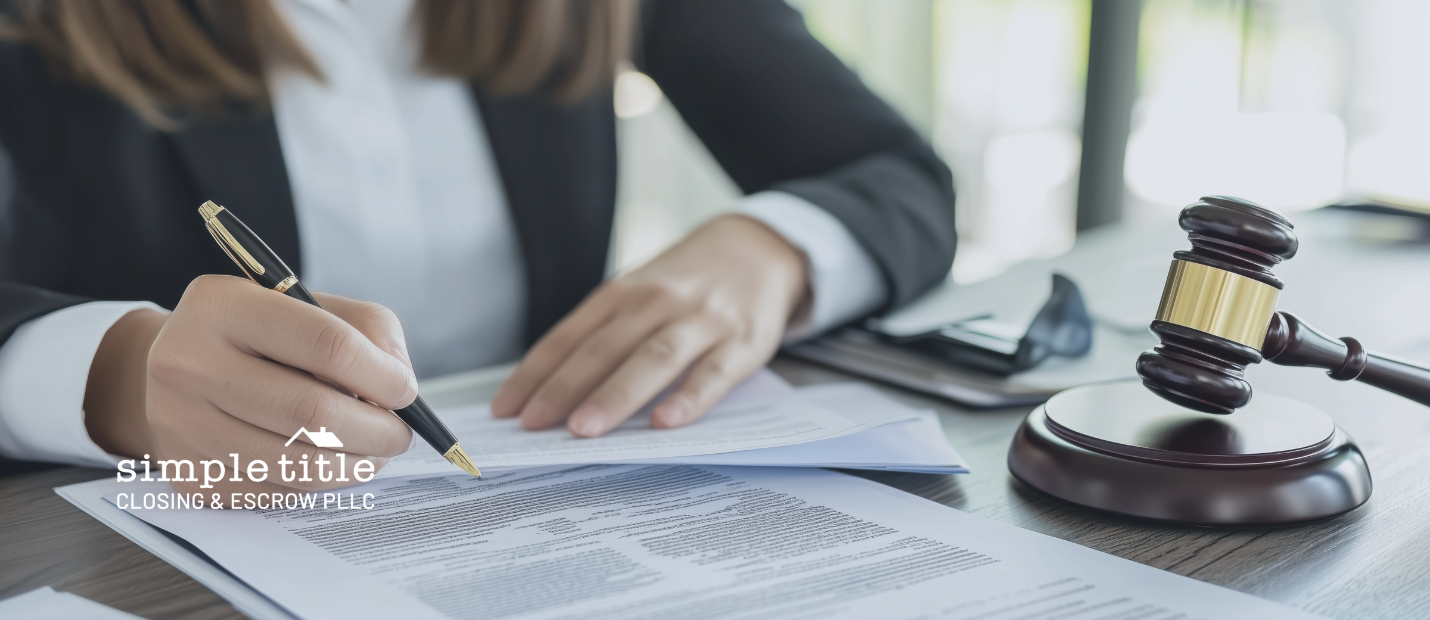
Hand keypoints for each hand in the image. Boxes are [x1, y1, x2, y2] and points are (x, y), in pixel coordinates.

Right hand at [84, 276, 416, 495]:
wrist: (173, 371)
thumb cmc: (258, 336)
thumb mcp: (308, 305)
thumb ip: (366, 330)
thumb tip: (400, 386)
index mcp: (223, 307)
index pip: (325, 343)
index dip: (380, 374)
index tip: (405, 391)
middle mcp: (189, 364)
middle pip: (312, 412)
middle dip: (376, 430)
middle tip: (400, 434)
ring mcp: (182, 425)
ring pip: (298, 464)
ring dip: (356, 465)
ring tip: (375, 451)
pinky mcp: (189, 475)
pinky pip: (277, 492)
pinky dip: (318, 483)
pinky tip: (329, 463)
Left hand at [491, 214, 807, 436]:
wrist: (758, 248)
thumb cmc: (688, 282)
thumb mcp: (641, 290)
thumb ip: (605, 332)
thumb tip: (550, 388)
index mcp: (624, 293)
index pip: (570, 336)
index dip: (535, 373)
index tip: (506, 409)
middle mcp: (658, 302)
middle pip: (604, 348)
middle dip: (565, 388)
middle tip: (534, 424)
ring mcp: (701, 321)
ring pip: (653, 358)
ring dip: (616, 395)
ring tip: (584, 428)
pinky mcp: (743, 342)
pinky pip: (713, 373)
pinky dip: (690, 397)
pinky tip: (666, 421)